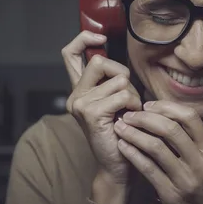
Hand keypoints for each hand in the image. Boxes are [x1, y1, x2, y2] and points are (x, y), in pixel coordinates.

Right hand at [62, 30, 142, 184]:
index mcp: (79, 90)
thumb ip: (112, 82)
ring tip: (128, 113)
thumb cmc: (121, 133)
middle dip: (122, 74)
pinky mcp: (91, 113)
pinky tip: (130, 119)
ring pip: (119, 79)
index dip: (83, 39)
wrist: (117, 166)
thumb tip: (122, 65)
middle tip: (126, 98)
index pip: (69, 53)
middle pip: (101, 61)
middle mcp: (75, 95)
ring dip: (133, 95)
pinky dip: (133, 105)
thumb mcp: (115, 102)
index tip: (99, 38)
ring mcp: (81, 104)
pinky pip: (123, 95)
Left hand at [113, 101, 202, 203]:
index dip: (166, 107)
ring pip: (156, 147)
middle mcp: (201, 164)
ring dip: (134, 134)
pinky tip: (122, 145)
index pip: (190, 117)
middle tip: (129, 115)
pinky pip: (147, 168)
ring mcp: (185, 180)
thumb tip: (162, 110)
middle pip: (171, 129)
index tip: (148, 105)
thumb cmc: (201, 180)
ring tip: (121, 127)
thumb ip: (190, 137)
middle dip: (145, 118)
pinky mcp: (170, 194)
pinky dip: (132, 153)